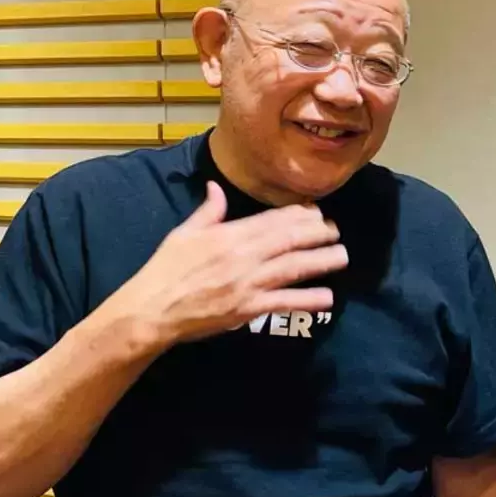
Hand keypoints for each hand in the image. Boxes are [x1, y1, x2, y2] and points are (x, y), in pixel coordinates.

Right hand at [109, 182, 347, 346]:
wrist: (153, 308)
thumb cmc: (166, 269)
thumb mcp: (184, 233)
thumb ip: (207, 211)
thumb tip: (216, 187)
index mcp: (228, 235)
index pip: (270, 220)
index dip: (297, 215)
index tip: (315, 212)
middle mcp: (243, 256)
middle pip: (288, 241)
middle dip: (316, 234)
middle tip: (335, 230)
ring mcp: (248, 283)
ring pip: (293, 268)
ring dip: (321, 261)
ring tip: (341, 255)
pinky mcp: (248, 309)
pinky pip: (284, 303)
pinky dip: (307, 300)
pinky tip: (326, 297)